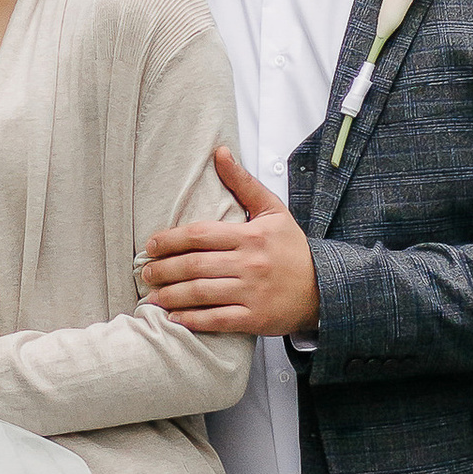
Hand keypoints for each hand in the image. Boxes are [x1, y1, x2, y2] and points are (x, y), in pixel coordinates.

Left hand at [138, 148, 319, 337]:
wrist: (326, 288)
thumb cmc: (293, 248)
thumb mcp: (273, 211)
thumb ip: (243, 183)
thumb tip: (219, 153)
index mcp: (250, 236)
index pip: (200, 235)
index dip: (171, 240)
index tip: (151, 246)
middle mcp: (250, 264)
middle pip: (195, 265)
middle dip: (164, 270)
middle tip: (146, 273)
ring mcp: (253, 293)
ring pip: (202, 294)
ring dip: (172, 295)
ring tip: (153, 296)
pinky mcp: (256, 318)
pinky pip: (218, 320)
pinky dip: (194, 320)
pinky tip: (176, 318)